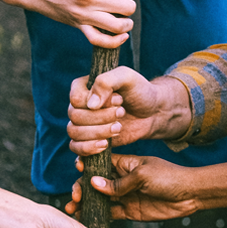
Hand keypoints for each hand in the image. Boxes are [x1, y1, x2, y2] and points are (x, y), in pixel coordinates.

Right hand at [15, 0, 135, 47]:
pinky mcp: (77, 25)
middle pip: (128, 7)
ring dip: (126, 24)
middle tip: (123, 3)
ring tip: (124, 20)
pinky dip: (114, 42)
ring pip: (119, 25)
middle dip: (129, 6)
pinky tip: (121, 37)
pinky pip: (100, 40)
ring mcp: (84, 13)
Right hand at [67, 154, 199, 221]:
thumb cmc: (169, 177)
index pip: (99, 164)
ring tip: (73, 212)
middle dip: (82, 190)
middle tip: (73, 199)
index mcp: (124, 164)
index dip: (86, 168)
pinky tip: (87, 221)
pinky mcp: (130, 211)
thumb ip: (118, 183)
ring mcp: (125, 195)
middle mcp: (121, 179)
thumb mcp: (142, 176)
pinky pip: (111, 214)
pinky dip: (99, 218)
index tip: (76, 173)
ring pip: (101, 200)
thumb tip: (93, 183)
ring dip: (87, 205)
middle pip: (96, 184)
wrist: (190, 194)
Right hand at [68, 67, 190, 154]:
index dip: (98, 103)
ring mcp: (81, 123)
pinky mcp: (88, 140)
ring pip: (74, 133)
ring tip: (118, 128)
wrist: (151, 112)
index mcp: (83, 87)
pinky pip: (75, 148)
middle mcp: (78, 105)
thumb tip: (91, 105)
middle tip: (122, 113)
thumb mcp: (127, 78)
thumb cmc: (139, 91)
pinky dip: (87, 149)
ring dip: (98, 133)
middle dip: (101, 118)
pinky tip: (104, 146)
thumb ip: (107, 82)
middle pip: (75, 117)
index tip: (119, 100)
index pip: (76, 99)